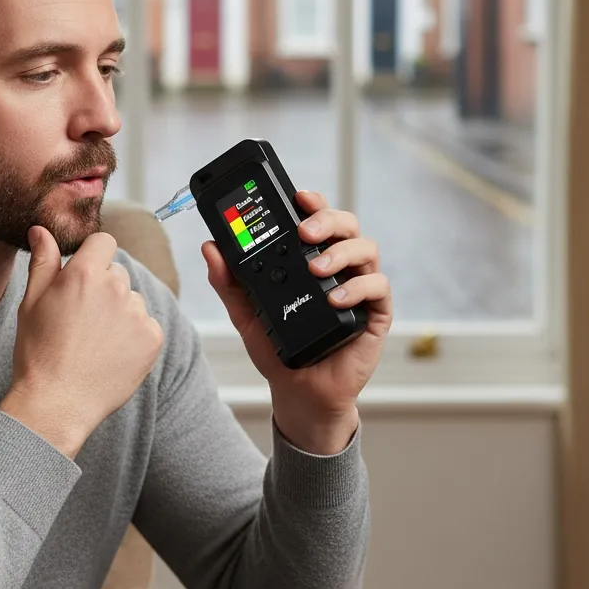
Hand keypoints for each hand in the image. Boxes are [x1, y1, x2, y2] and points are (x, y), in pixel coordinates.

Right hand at [0, 227, 163, 457]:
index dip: (93, 257)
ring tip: (95, 342)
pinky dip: (133, 336)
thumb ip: (43, 262)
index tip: (83, 279)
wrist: (57, 403)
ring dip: (120, 312)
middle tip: (82, 320)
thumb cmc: (38, 353)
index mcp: (85, 273)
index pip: (104, 242)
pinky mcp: (152, 338)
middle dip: (104, 288)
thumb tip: (42, 230)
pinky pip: (146, 325)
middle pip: (118, 273)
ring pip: (132, 300)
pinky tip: (111, 354)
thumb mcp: (32, 302)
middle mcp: (116, 288)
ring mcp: (138, 313)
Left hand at [201, 191, 391, 449]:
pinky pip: (378, 287)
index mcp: (310, 259)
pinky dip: (357, 288)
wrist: (298, 392)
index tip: (297, 196)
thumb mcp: (245, 315)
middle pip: (346, 225)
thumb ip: (229, 282)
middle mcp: (338, 267)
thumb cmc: (277, 350)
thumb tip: (210, 248)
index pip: (316, 219)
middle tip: (304, 232)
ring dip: (340, 253)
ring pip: (366, 249)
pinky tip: (335, 299)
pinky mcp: (375, 313)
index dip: (312, 202)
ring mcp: (359, 288)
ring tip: (315, 269)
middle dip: (327, 220)